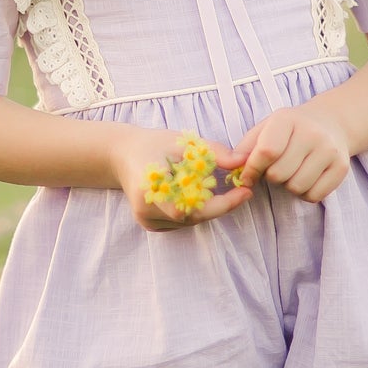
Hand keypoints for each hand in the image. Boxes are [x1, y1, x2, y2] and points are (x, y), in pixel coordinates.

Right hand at [109, 125, 254, 233]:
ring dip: (207, 207)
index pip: (192, 206)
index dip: (222, 204)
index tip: (245, 193)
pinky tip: (196, 194)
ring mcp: (146, 220)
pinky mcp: (149, 225)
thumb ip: (213, 151)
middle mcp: (147, 209)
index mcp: (152, 186)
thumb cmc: (153, 145)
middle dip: (220, 205)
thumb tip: (241, 161)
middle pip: (194, 216)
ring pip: (189, 222)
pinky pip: (181, 223)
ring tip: (216, 187)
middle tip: (242, 190)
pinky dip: (194, 211)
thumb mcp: (183, 142)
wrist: (122, 155)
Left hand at [228, 106, 350, 203]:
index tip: (247, 176)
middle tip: (276, 168)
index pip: (266, 152)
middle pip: (279, 174)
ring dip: (288, 186)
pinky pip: (314, 196)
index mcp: (287, 119)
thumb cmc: (289, 130)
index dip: (251, 169)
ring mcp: (329, 150)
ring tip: (292, 172)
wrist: (330, 122)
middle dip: (271, 177)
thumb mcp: (264, 130)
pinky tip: (306, 177)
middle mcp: (312, 133)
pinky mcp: (341, 167)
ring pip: (296, 187)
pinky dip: (305, 193)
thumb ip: (244, 149)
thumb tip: (231, 167)